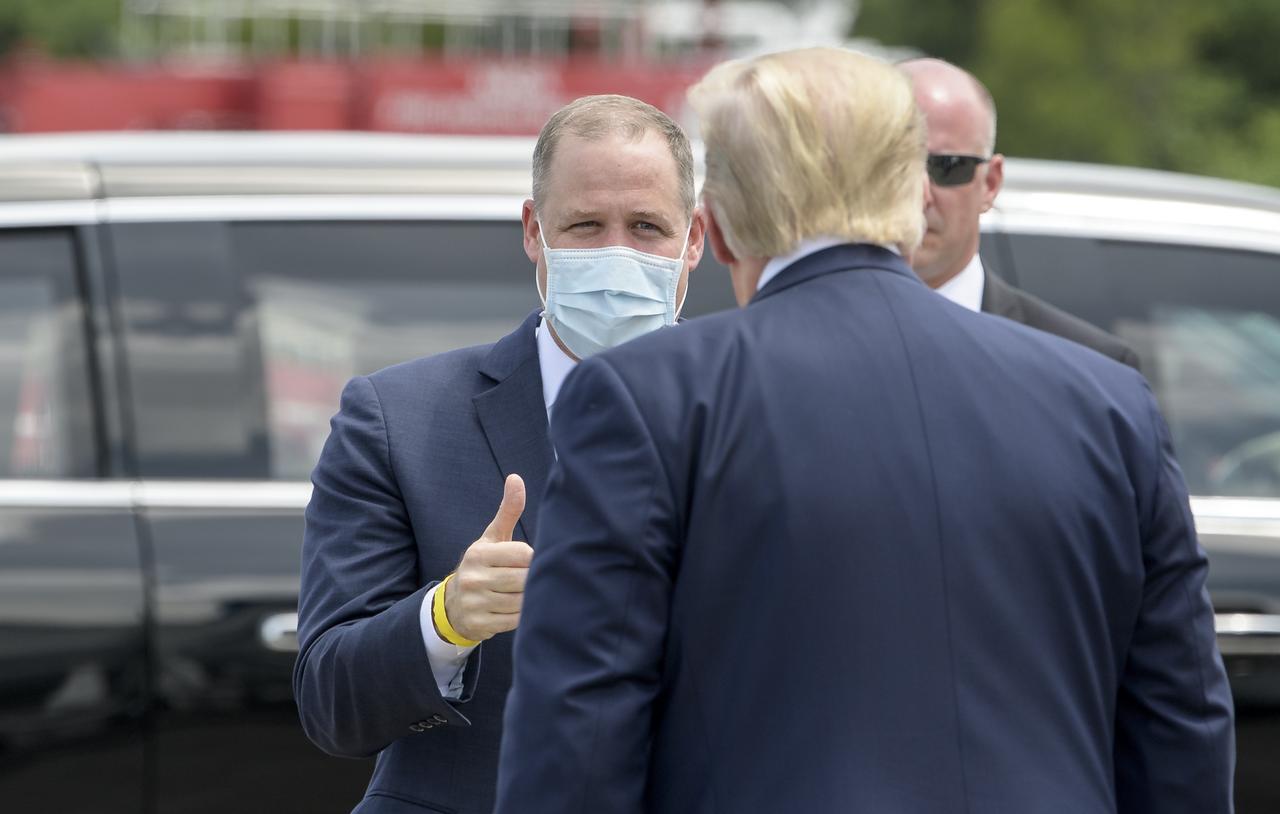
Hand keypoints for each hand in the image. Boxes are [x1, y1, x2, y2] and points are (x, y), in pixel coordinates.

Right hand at [443, 474, 531, 642]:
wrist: (454, 605)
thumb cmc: (483, 565)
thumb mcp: (491, 539)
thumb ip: (507, 511)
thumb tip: (516, 478)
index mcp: (479, 554)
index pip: (522, 554)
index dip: (533, 558)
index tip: (530, 560)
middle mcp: (474, 578)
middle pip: (523, 579)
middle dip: (533, 579)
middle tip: (535, 578)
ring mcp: (476, 603)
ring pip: (521, 602)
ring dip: (530, 598)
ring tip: (528, 592)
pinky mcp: (480, 624)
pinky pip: (515, 621)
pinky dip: (523, 615)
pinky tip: (520, 608)